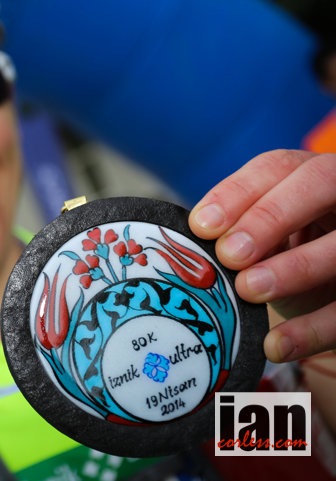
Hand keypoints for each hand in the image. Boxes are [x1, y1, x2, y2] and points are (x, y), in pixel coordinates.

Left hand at [188, 150, 335, 362]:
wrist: (329, 296)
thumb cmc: (285, 257)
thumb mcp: (261, 242)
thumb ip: (233, 236)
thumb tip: (189, 249)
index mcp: (310, 176)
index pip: (278, 166)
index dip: (239, 193)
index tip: (203, 226)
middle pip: (320, 182)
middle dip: (271, 215)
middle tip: (230, 255)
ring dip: (297, 267)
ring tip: (249, 290)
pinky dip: (314, 330)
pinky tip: (276, 344)